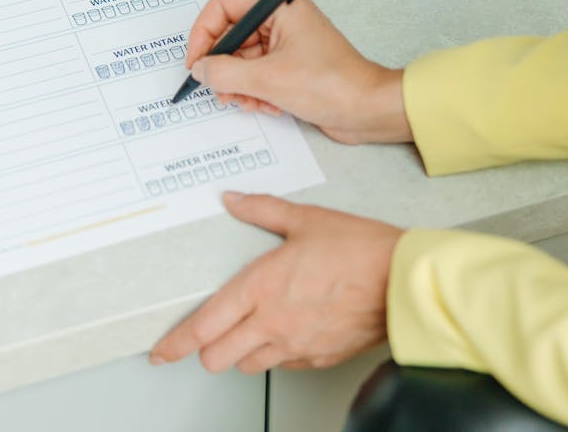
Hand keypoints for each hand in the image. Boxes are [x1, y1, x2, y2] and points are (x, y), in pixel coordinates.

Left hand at [149, 192, 402, 373]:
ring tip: (251, 333)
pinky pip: (284, 367)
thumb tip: (234, 199)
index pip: (203, 326)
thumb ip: (263, 209)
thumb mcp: (307, 219)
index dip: (175, 343)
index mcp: (261, 287)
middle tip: (209, 338)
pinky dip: (277, 356)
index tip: (161, 351)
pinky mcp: (319, 358)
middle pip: (217, 357)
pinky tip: (287, 335)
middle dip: (208, 350)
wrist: (405, 280)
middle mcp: (272, 322)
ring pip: (248, 366)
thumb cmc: (362, 249)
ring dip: (242, 354)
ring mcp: (296, 345)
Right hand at [185, 0, 412, 143]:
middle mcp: (282, 21)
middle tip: (220, 90)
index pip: (224, 5)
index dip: (203, 33)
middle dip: (223, 68)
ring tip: (250, 102)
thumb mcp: (268, 79)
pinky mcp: (291, 68)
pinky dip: (255, 93)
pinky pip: (257, 76)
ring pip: (242, 60)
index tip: (197, 61)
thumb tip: (201, 70)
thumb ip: (225, 73)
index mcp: (280, 8)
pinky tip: (268, 106)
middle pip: (231, 36)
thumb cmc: (333, 85)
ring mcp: (287, 45)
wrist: (368, 110)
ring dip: (239, 85)